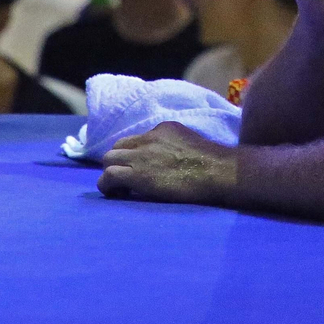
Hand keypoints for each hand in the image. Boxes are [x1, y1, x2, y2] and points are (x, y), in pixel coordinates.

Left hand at [98, 122, 234, 204]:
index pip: (137, 139)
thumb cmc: (213, 164)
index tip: (140, 168)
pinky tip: (116, 194)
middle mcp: (148, 138)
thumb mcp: (191, 144)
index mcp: (163, 129)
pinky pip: (109, 176)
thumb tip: (168, 160)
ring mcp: (141, 155)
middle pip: (118, 147)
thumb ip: (175, 147)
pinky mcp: (136, 174)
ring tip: (119, 188)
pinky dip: (107, 185)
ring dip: (111, 173)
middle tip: (126, 179)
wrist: (216, 172)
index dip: (134, 155)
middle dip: (119, 162)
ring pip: (109, 160)